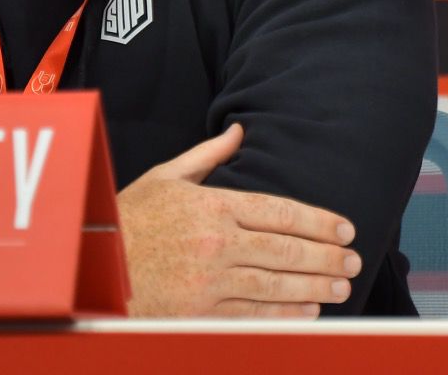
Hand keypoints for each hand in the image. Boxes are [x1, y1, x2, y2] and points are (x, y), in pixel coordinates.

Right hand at [116, 123, 360, 317]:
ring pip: (277, 284)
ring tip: (341, 285)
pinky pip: (254, 315)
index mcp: (212, 205)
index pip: (280, 211)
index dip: (319, 221)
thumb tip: (239, 132)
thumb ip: (207, 157)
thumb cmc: (128, 219)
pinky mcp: (201, 313)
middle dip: (327, 255)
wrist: (93, 267)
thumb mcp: (164, 178)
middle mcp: (216, 242)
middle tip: (354, 259)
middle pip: (287, 249)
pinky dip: (286, 314)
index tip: (345, 228)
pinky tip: (308, 310)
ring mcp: (210, 281)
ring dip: (315, 285)